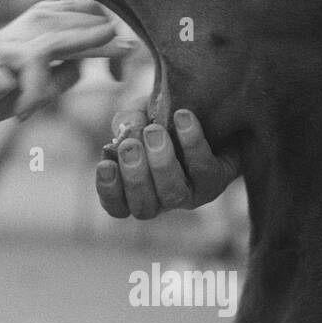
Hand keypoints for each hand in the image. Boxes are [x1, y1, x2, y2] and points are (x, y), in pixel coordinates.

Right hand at [0, 0, 131, 138]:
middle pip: (46, 42)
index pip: (53, 39)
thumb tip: (74, 73)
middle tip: (123, 43)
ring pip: (10, 76)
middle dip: (86, 43)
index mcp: (6, 52)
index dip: (88, 40)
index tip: (126, 45)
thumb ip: (32, 89)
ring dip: (8, 99)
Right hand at [95, 108, 239, 219]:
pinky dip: (191, 143)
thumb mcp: (139, 115)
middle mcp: (162, 200)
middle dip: (135, 176)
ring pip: (173, 194)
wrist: (211, 115)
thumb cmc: (165, 119)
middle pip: (144, 208)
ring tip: (155, 131)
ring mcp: (190, 195)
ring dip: (161, 163)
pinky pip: (203, 170)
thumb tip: (129, 129)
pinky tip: (182, 117)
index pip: (117, 207)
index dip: (109, 191)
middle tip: (131, 145)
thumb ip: (127, 121)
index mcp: (136, 190)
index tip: (105, 164)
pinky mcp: (216, 181)